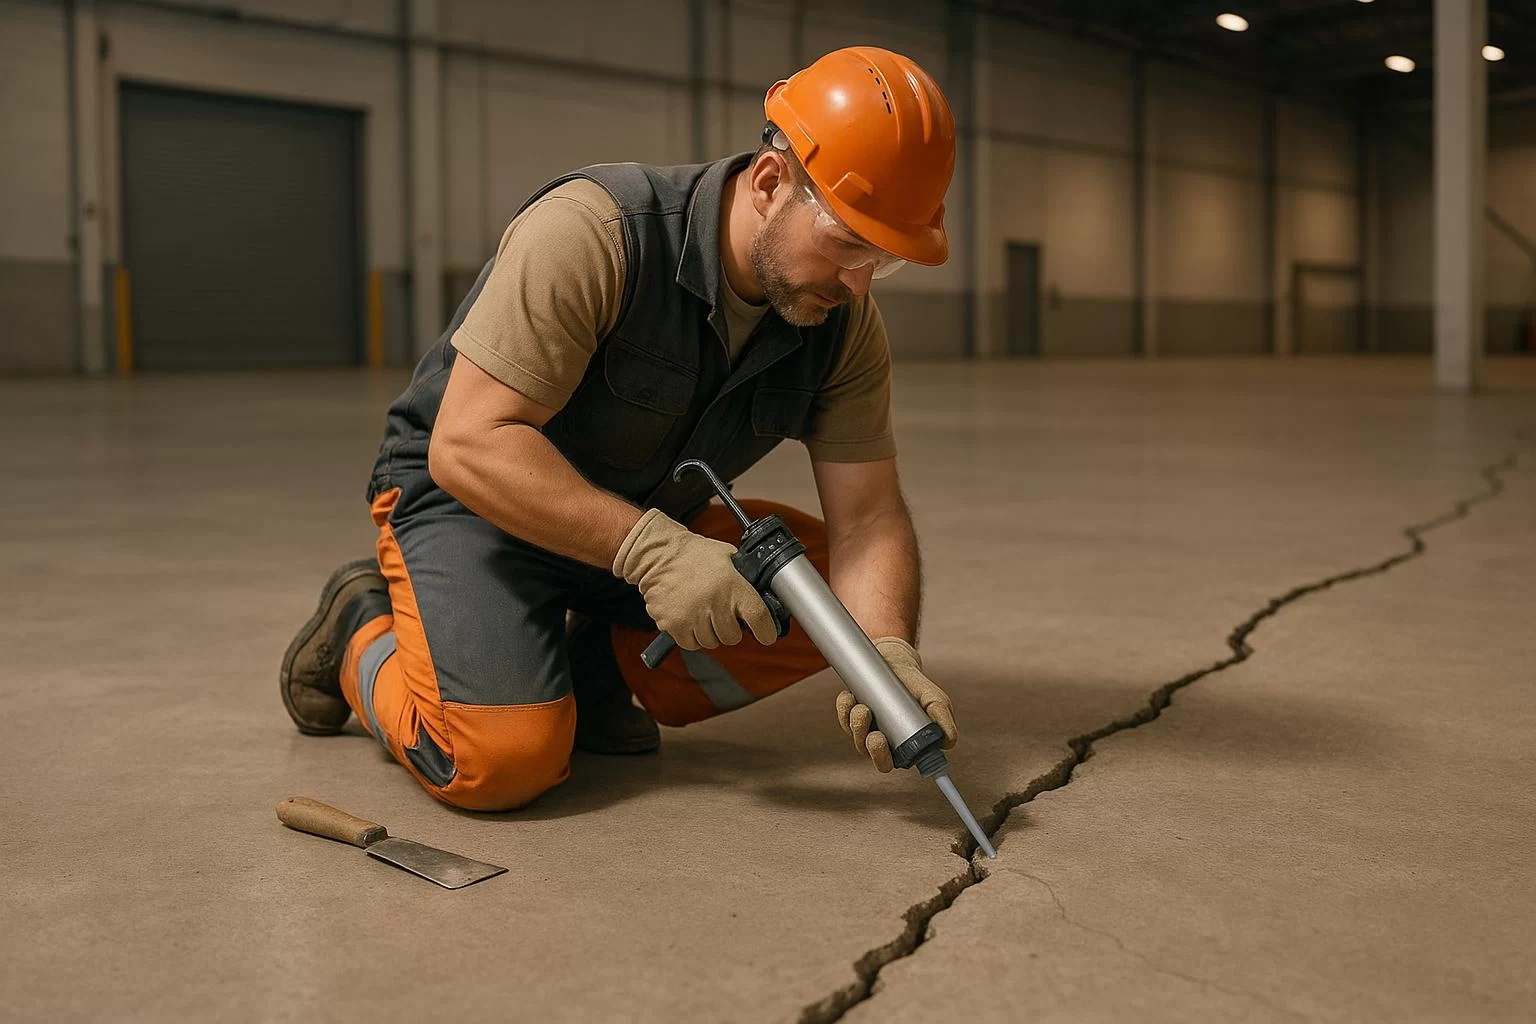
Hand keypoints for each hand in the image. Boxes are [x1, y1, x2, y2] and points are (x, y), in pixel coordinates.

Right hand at [613, 508, 776, 651]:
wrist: (659, 555)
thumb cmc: (694, 555)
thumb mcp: (729, 558)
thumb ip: (746, 578)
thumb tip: (762, 596)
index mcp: (732, 585)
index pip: (758, 617)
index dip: (766, 631)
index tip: (767, 635)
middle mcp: (714, 603)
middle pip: (733, 637)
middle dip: (731, 628)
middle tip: (722, 613)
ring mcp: (693, 616)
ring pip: (712, 642)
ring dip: (711, 632)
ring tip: (704, 612)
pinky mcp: (674, 625)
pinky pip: (691, 644)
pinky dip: (693, 636)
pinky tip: (690, 618)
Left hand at [836, 636, 956, 772]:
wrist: (897, 663)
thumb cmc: (917, 686)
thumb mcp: (935, 700)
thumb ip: (943, 720)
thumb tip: (948, 743)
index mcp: (902, 746)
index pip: (891, 762)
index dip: (884, 759)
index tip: (884, 744)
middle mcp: (882, 742)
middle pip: (870, 755)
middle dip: (872, 748)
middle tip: (875, 734)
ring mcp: (864, 728)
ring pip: (856, 735)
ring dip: (857, 723)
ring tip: (863, 706)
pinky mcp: (850, 713)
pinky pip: (843, 715)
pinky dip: (844, 707)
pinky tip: (849, 696)